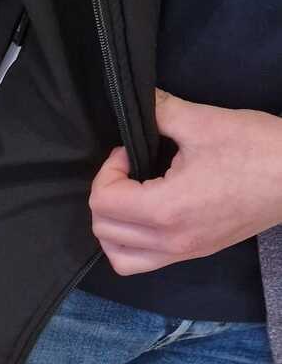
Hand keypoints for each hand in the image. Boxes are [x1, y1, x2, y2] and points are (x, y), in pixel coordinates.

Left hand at [89, 91, 281, 273]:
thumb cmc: (259, 150)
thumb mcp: (205, 122)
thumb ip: (160, 112)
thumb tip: (139, 100)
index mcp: (166, 210)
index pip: (103, 202)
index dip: (107, 171)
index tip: (128, 151)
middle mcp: (169, 240)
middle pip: (103, 231)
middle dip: (106, 195)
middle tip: (129, 169)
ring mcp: (183, 252)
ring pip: (119, 257)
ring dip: (112, 227)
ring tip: (130, 196)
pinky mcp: (195, 253)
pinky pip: (143, 263)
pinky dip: (131, 245)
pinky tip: (144, 216)